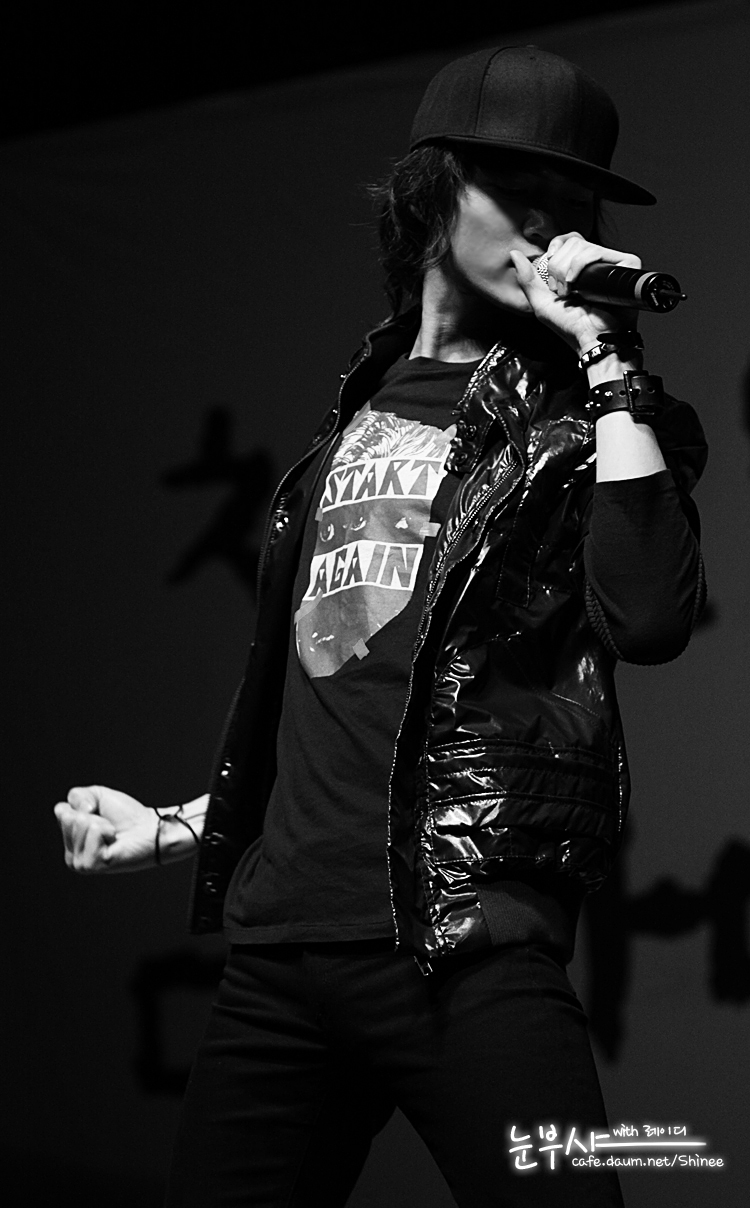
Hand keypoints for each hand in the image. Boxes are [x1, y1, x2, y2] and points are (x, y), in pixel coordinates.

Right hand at [54, 785, 158, 872]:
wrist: (149, 829)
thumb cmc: (126, 815)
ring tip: (112, 834)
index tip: (100, 814)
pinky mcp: (92, 865)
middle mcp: (70, 854)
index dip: (85, 804)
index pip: (61, 810)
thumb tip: (74, 813)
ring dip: (102, 823)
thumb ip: (77, 795)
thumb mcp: (97, 796)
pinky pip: (94, 831)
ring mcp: (79, 863)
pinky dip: (107, 831)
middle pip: (69, 817)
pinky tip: (114, 842)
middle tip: (109, 825)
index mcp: (70, 839)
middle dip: (93, 814)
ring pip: (81, 823)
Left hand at [510, 234, 640, 353]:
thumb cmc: (570, 327)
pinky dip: (580, 266)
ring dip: (568, 271)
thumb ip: (527, 278)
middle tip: (564, 291)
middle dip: (558, 267)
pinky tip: (580, 286)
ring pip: (582, 245)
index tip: (551, 273)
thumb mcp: (541, 302)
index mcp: (578, 267)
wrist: (592, 339)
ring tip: (573, 292)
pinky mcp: (624, 264)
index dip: (556, 250)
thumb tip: (514, 254)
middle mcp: (594, 263)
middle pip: (572, 242)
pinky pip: (597, 251)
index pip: (567, 240)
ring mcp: (609, 263)